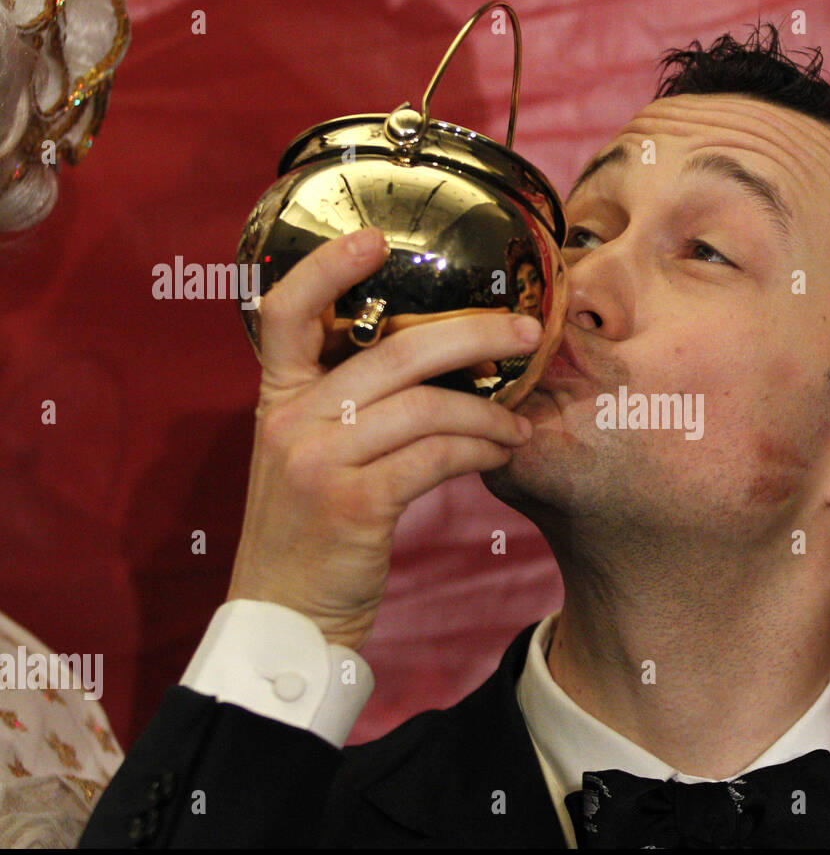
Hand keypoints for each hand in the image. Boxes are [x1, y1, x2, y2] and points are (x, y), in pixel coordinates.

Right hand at [226, 228, 541, 649]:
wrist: (287, 618)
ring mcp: (317, 459)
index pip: (283, 311)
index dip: (325, 267)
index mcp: (277, 399)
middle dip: (473, 335)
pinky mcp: (353, 501)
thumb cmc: (314, 533)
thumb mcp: (312, 457)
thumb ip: (348, 407)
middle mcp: (290, 419)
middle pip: (392, 350)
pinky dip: (481, 446)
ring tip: (521, 421)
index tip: (376, 236)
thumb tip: (437, 364)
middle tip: (526, 333)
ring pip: (425, 404)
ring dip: (488, 409)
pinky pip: (436, 454)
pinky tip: (504, 450)